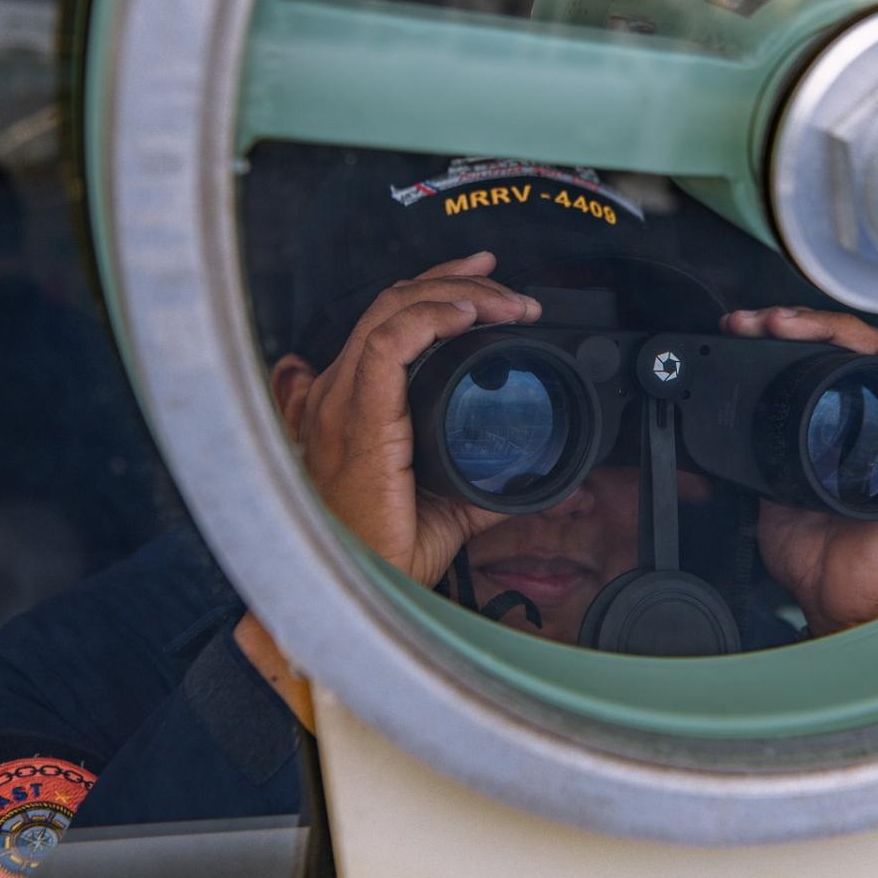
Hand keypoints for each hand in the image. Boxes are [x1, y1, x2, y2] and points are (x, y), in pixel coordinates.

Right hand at [276, 252, 541, 586]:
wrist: (351, 599)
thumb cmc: (383, 556)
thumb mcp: (451, 507)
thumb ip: (486, 481)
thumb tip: (540, 473)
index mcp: (353, 406)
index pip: (389, 321)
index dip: (435, 288)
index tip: (484, 278)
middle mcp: (337, 395)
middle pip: (392, 303)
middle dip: (457, 281)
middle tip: (510, 290)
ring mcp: (339, 403)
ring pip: (391, 311)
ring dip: (456, 294)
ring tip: (505, 301)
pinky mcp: (353, 420)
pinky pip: (385, 346)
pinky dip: (429, 319)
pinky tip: (468, 315)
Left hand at [720, 307, 877, 635]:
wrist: (842, 599)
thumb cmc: (817, 554)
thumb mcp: (769, 485)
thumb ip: (759, 449)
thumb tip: (725, 420)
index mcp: (837, 420)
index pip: (821, 353)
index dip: (785, 332)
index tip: (743, 327)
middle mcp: (875, 416)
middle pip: (854, 342)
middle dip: (803, 320)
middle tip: (761, 322)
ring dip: (850, 329)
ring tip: (803, 327)